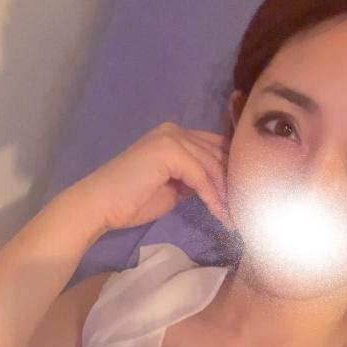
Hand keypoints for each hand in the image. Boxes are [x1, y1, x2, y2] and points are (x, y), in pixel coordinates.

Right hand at [67, 121, 230, 234]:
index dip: (230, 169)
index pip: (214, 146)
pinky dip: (213, 196)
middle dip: (233, 182)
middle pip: (218, 153)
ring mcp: (171, 137)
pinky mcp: (169, 151)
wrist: (100, 205)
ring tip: (235, 215)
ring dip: (225, 193)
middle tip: (246, 207)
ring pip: (212, 165)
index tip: (243, 195)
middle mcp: (174, 131)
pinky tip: (220, 214)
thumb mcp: (172, 188)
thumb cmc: (131, 201)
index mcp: (174, 135)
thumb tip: (216, 186)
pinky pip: (201, 175)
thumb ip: (192, 179)